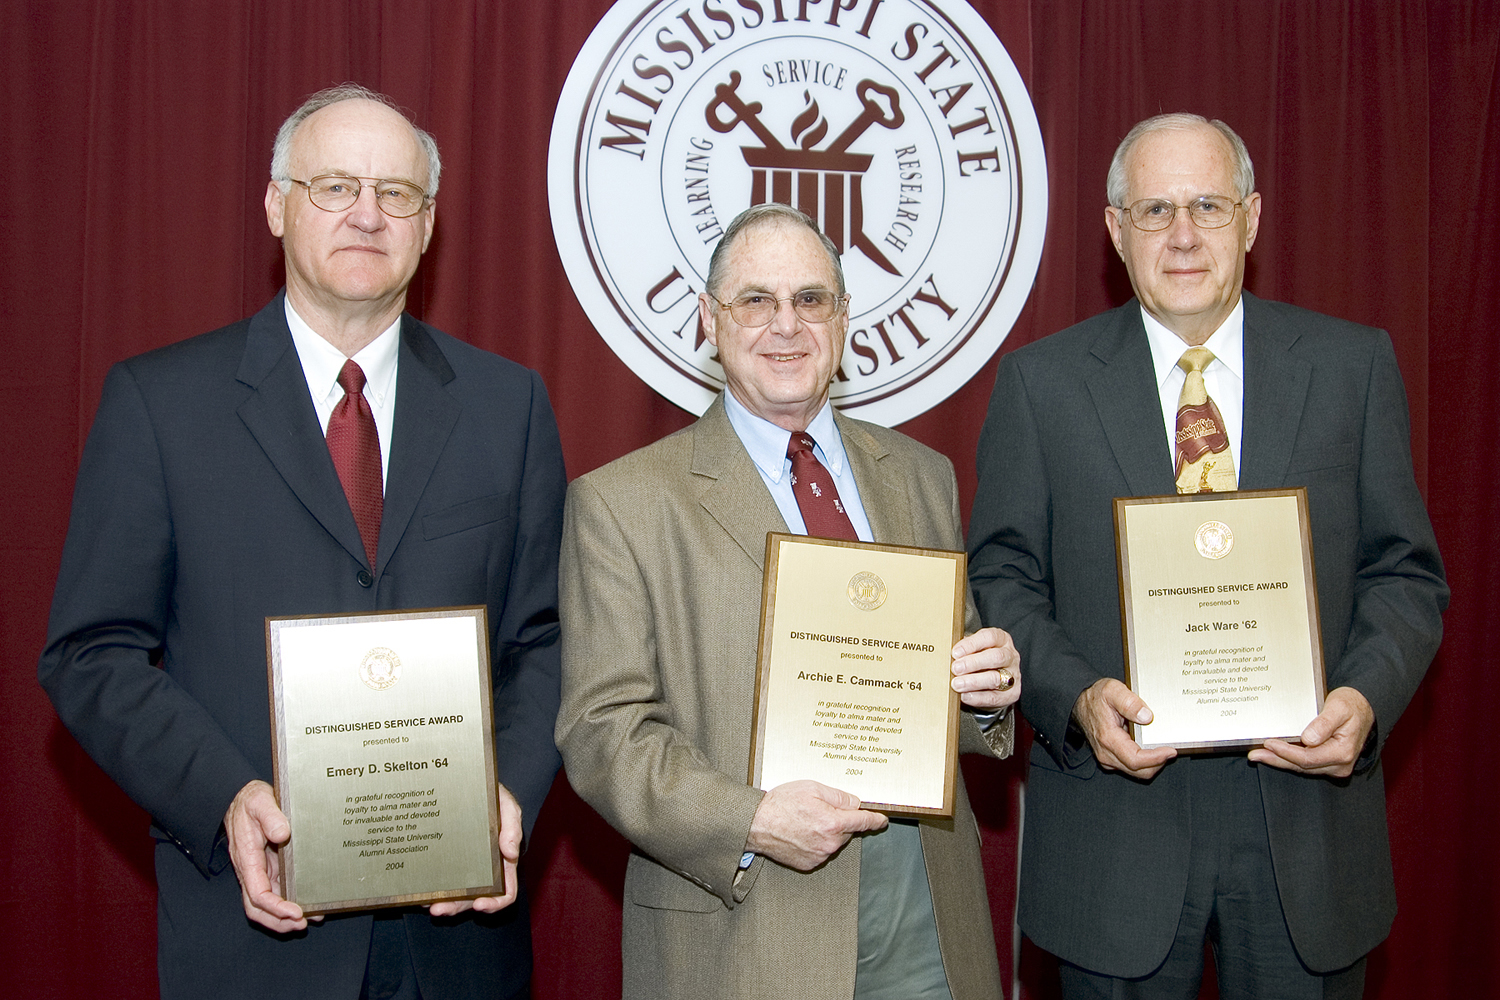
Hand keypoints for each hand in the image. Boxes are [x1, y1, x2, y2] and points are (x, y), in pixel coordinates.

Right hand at [225, 779, 309, 931]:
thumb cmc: (251, 801)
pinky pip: (276, 891)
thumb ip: (271, 816)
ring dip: (283, 916)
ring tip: (308, 920)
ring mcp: (260, 870)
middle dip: (278, 920)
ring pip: (266, 904)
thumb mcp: (260, 802)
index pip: (257, 893)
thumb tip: (283, 834)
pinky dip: (288, 902)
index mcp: (247, 858)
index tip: (295, 912)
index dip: (275, 907)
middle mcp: (251, 870)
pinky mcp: (268, 867)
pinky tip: (307, 903)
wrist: (243, 797)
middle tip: (302, 923)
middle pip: (257, 908)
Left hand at [429, 783, 522, 915]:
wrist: (465, 781)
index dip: (495, 903)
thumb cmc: (491, 795)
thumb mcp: (506, 805)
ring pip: (453, 896)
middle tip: (439, 908)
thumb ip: (513, 826)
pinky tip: (417, 890)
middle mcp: (482, 869)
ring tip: (425, 903)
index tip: (480, 904)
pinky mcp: (442, 860)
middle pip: (473, 899)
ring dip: (441, 903)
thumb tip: (511, 853)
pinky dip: (428, 889)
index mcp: (501, 861)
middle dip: (457, 907)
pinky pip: (437, 881)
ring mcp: (461, 866)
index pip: (505, 891)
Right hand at [746, 779, 887, 870]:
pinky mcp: (808, 864)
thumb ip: (838, 796)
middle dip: (840, 820)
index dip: (875, 820)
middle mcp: (830, 843)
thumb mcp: (812, 788)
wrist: (756, 824)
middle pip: (847, 830)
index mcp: (834, 823)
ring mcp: (819, 856)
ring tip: (806, 820)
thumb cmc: (780, 804)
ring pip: (834, 841)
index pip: (864, 822)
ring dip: (827, 832)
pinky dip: (816, 842)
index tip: (882, 820)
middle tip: (820, 809)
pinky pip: (821, 851)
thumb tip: (855, 803)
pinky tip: (801, 832)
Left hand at [950, 627, 1021, 710]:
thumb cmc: (981, 661)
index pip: (989, 637)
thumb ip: (964, 650)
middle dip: (973, 663)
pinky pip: (994, 697)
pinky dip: (977, 697)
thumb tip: (947, 654)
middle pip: (995, 657)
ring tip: (957, 684)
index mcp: (1001, 640)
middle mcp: (1010, 656)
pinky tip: (965, 696)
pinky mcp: (1012, 694)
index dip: (971, 644)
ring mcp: (1013, 675)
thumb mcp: (974, 650)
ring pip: (995, 678)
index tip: (955, 652)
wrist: (993, 684)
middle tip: (955, 668)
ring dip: (973, 681)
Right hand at [1072, 678, 1175, 778]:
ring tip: (1161, 747)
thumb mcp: (1112, 690)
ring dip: (1152, 763)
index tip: (1170, 751)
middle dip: (1158, 763)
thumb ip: (1130, 702)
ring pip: (1137, 771)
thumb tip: (1146, 716)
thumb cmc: (1095, 697)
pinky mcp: (1110, 759)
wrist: (1079, 702)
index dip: (1156, 758)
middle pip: (1139, 771)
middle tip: (1170, 750)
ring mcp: (1108, 758)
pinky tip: (1149, 748)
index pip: (1135, 760)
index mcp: (1108, 738)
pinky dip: (1144, 762)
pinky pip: (1131, 767)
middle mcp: (1106, 753)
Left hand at [1249, 687, 1373, 777]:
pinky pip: (1305, 763)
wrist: (1363, 708)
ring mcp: (1334, 766)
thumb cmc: (1351, 705)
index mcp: (1343, 752)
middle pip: (1302, 766)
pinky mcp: (1328, 763)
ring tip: (1258, 755)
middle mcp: (1340, 764)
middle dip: (1276, 760)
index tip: (1268, 744)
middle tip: (1254, 755)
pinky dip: (1288, 759)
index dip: (1286, 752)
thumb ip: (1324, 723)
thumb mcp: (1339, 707)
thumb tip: (1308, 739)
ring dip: (1280, 761)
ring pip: (1302, 767)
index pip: (1308, 758)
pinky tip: (1273, 754)